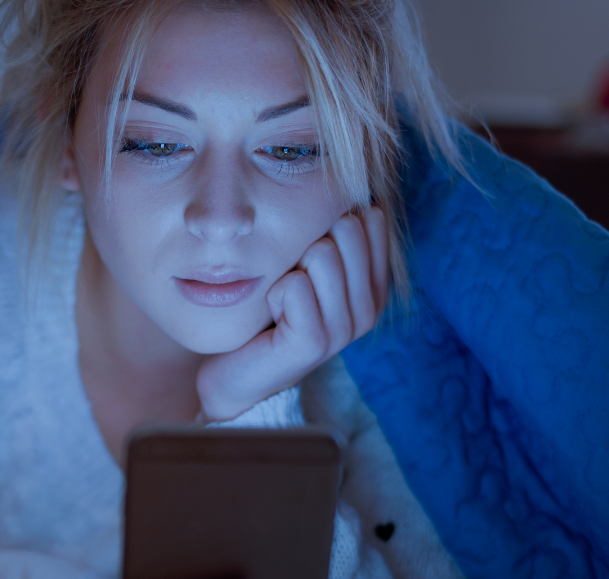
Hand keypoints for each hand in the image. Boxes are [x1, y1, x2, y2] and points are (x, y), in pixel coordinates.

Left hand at [197, 206, 389, 421]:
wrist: (234, 370)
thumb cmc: (269, 309)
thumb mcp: (304, 262)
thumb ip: (330, 228)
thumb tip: (344, 178)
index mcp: (374, 284)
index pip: (370, 217)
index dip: (327, 222)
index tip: (307, 255)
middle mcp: (370, 307)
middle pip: (346, 228)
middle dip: (306, 243)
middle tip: (291, 281)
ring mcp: (346, 329)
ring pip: (321, 254)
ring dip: (288, 270)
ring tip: (282, 301)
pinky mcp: (315, 344)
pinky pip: (294, 286)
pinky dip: (273, 293)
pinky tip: (272, 316)